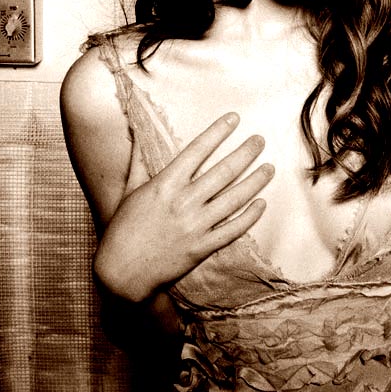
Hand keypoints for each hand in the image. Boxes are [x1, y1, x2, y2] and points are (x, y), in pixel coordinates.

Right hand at [94, 113, 272, 300]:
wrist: (121, 272)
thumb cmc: (122, 229)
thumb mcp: (129, 191)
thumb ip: (138, 160)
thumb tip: (135, 131)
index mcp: (165, 184)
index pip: (197, 150)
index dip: (217, 132)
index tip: (234, 118)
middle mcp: (183, 202)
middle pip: (223, 172)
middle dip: (245, 153)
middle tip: (260, 140)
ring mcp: (195, 226)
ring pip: (234, 199)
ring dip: (255, 181)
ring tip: (269, 168)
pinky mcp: (201, 248)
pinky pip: (232, 230)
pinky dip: (249, 217)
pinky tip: (261, 204)